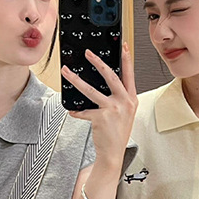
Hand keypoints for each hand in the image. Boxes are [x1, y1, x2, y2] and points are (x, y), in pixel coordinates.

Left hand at [61, 43, 136, 167]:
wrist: (114, 152)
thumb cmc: (118, 132)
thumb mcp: (125, 112)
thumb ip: (120, 97)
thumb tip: (105, 82)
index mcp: (131, 98)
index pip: (129, 74)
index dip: (126, 59)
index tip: (122, 46)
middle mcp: (124, 102)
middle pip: (111, 76)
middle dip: (98, 62)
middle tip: (88, 53)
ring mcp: (113, 109)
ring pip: (91, 90)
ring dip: (76, 80)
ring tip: (66, 72)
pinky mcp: (100, 118)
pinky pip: (84, 111)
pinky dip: (77, 111)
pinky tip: (73, 111)